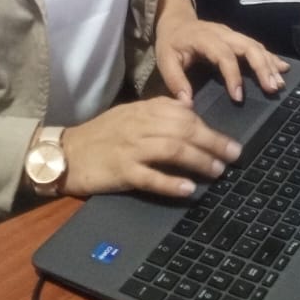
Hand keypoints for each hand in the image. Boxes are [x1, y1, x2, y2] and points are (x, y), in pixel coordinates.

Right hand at [61, 97, 241, 197]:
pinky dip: (171, 183)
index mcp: (143, 111)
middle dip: (213, 142)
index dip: (209, 127)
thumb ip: (157, 111)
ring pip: (172, 150)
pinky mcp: (120, 171)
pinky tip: (188, 189)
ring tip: (218, 171)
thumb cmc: (100, 135)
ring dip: (199, 161)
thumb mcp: (129, 115)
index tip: (228, 141)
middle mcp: (139, 125)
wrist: (65, 152)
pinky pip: (150, 177)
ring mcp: (130, 148)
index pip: (184, 114)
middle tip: (234, 155)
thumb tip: (189, 111)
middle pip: (184, 130)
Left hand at [154, 0, 289, 102]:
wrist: (176, 21)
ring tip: (279, 84)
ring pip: (256, 46)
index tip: (238, 97)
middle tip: (272, 88)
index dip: (233, 75)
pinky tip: (283, 68)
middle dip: (262, 67)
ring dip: (269, 64)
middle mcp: (223, 33)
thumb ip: (175, 81)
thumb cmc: (172, 43)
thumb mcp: (165, 60)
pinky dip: (271, 57)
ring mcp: (233, 34)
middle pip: (247, 46)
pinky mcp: (238, 38)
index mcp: (205, 38)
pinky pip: (257, 46)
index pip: (224, 55)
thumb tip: (187, 104)